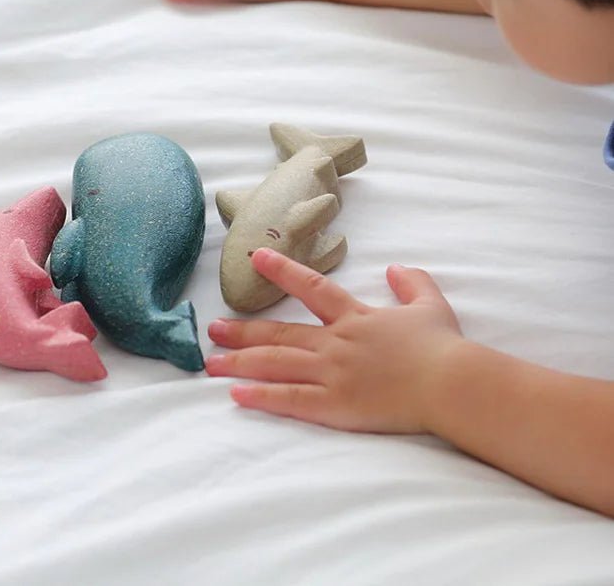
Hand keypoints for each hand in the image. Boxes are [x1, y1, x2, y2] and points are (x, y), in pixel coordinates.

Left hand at [206, 248, 464, 433]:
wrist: (452, 383)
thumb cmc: (444, 347)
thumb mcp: (430, 305)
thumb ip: (411, 283)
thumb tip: (396, 267)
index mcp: (354, 317)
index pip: (311, 286)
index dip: (282, 271)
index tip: (256, 258)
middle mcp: (336, 342)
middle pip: (279, 334)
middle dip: (243, 331)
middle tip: (212, 330)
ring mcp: (333, 373)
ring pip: (276, 365)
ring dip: (240, 362)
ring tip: (211, 363)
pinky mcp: (337, 405)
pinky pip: (291, 399)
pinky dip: (262, 396)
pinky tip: (236, 395)